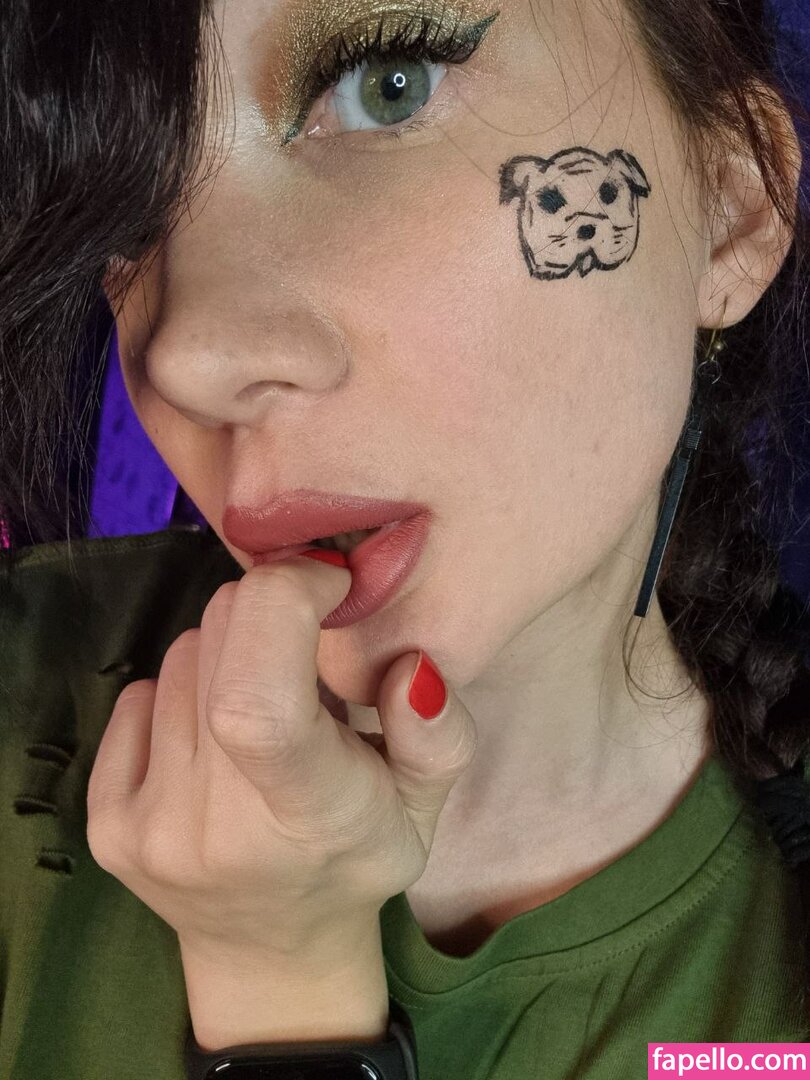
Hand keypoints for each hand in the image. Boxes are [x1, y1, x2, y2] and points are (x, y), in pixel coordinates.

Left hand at [85, 553, 477, 964]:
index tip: (328, 581)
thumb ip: (438, 737)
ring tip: (262, 711)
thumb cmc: (358, 859)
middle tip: (303, 653)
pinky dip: (182, 693)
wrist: (272, 947)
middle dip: (268, 613)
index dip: (283, 604)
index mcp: (307, 819)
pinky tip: (213, 741)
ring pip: (182, 656)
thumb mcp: (425, 806)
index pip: (259, 701)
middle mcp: (212, 829)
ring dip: (229, 658)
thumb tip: (409, 665)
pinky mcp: (105, 825)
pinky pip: (138, 695)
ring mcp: (150, 829)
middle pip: (219, 641)